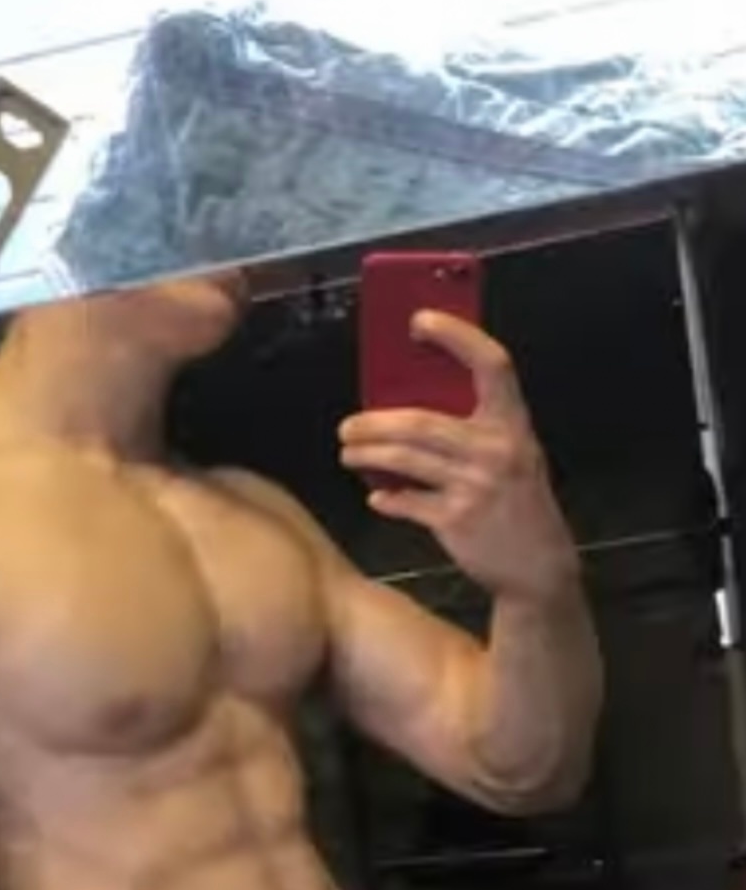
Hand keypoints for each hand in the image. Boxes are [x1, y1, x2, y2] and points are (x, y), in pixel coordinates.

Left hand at [340, 310, 578, 601]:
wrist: (540, 569)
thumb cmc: (521, 504)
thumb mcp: (516, 456)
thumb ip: (480, 430)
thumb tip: (416, 404)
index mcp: (514, 424)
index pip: (492, 363)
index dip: (456, 335)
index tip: (420, 320)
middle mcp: (496, 449)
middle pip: (421, 422)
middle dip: (375, 423)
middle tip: (348, 426)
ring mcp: (476, 486)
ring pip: (404, 460)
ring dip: (368, 455)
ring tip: (349, 453)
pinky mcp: (456, 521)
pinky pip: (408, 502)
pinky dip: (388, 499)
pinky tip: (376, 498)